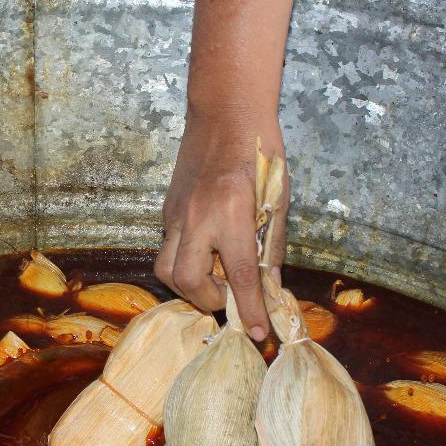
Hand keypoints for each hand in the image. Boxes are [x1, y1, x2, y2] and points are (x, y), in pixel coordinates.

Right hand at [155, 109, 288, 340]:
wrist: (225, 111)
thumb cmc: (262, 151)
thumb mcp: (279, 200)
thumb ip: (272, 245)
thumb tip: (271, 286)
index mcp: (233, 213)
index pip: (241, 276)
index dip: (250, 310)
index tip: (256, 334)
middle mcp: (198, 216)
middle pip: (187, 280)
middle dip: (208, 299)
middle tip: (228, 296)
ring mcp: (176, 213)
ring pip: (166, 268)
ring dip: (188, 284)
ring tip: (212, 278)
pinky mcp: (167, 209)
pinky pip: (168, 247)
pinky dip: (185, 259)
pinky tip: (204, 250)